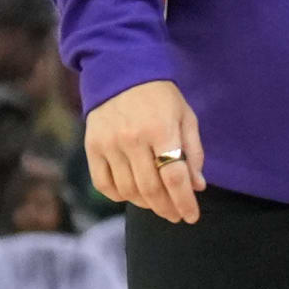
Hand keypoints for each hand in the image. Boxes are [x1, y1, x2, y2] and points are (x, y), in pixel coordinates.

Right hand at [85, 80, 204, 224]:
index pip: (175, 177)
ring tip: (158, 205)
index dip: (185, 202)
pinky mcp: (91, 146)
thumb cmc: (160, 97)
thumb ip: (193, 152)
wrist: (120, 72)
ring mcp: (109, 144)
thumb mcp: (185, 117)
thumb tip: (197, 186)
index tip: (192, 217)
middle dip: (167, 208)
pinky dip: (118, 196)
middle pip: (151, 189)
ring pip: (127, 190)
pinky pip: (103, 183)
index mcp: (161, 130)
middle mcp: (132, 139)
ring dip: (145, 204)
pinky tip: (132, 195)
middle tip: (176, 215)